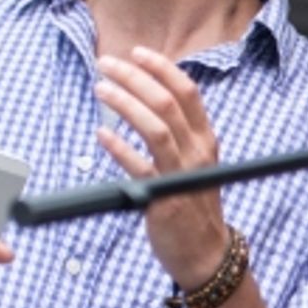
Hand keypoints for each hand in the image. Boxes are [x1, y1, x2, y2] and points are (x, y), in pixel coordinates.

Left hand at [94, 46, 229, 288]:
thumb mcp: (194, 164)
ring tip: (101, 89)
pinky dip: (119, 148)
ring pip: (156, 128)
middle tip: (106, 64)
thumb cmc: (193, 205)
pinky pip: (139, 168)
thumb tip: (146, 98)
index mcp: (206, 141)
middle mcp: (198, 154)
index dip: (161, 68)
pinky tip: (102, 135)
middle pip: (167, 103)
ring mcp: (182, 176)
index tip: (136, 53)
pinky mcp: (164, 199)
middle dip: (134, 78)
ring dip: (125, 103)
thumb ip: (178, 134)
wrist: (206, 254)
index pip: (188, 93)